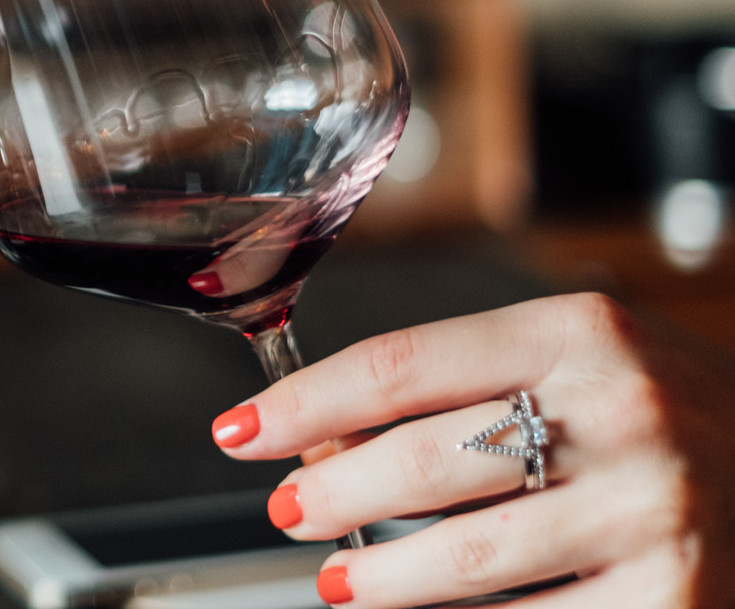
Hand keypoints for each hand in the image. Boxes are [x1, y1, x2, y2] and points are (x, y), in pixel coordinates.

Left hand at [212, 293, 734, 606]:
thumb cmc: (668, 412)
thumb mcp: (580, 360)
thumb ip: (466, 383)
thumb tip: (324, 435)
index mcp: (581, 334)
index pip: (401, 365)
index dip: (304, 402)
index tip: (241, 430)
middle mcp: (622, 415)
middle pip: (422, 462)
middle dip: (331, 496)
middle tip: (287, 511)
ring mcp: (653, 514)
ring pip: (465, 560)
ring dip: (382, 579)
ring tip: (342, 582)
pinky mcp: (676, 601)